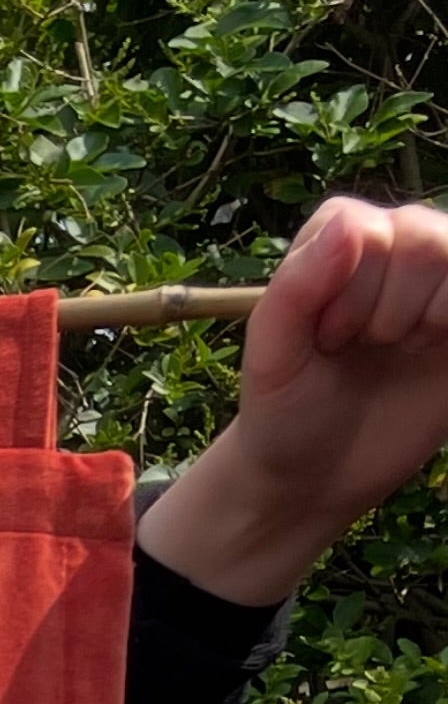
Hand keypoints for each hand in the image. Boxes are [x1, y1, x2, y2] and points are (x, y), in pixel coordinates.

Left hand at [136, 194, 447, 603]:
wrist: (317, 477)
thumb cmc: (284, 411)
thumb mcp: (272, 357)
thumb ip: (297, 286)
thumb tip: (350, 225)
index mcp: (341, 240)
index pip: (369, 230)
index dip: (350, 292)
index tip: (326, 340)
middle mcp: (397, 247)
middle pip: (425, 241)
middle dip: (390, 311)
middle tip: (364, 350)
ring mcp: (438, 284)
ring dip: (432, 319)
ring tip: (399, 352)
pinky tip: (434, 354)